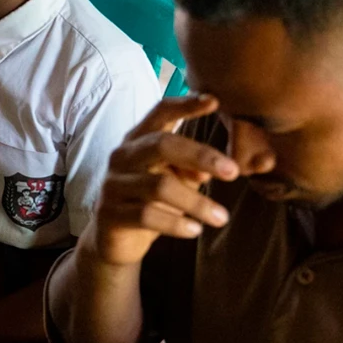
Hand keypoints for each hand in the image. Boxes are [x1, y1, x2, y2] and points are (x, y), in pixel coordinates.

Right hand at [91, 95, 240, 265]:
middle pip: (161, 145)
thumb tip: (213, 168)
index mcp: (138, 140)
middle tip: (233, 172)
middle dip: (201, 155)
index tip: (215, 101)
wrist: (114, 240)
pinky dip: (176, 223)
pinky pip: (146, 215)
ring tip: (222, 217)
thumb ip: (191, 169)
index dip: (185, 105)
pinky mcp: (109, 213)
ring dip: (197, 202)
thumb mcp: (175, 181)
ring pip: (159, 186)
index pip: (159, 113)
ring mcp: (113, 184)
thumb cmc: (150, 203)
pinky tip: (195, 230)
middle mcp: (122, 156)